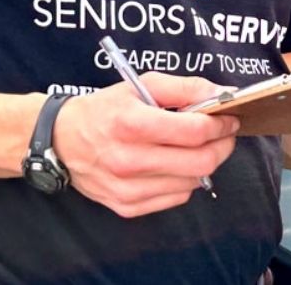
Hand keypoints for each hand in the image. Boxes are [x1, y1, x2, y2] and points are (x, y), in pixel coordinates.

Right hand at [53, 74, 239, 217]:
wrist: (61, 140)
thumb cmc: (105, 109)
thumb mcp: (141, 85)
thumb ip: (185, 87)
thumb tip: (223, 94)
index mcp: (132, 124)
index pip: (196, 131)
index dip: (222, 125)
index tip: (230, 118)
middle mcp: (129, 160)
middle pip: (200, 162)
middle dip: (222, 146)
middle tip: (224, 134)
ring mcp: (127, 188)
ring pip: (192, 182)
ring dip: (205, 163)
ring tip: (198, 146)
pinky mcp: (127, 206)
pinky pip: (175, 198)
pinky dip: (185, 181)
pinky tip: (176, 164)